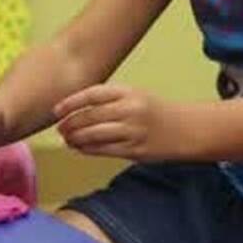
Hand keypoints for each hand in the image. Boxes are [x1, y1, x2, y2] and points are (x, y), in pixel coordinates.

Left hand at [53, 84, 184, 160]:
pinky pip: (105, 150)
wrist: (186, 129)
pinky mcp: (136, 150)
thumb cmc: (153, 111)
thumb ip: (107, 101)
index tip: (56, 110)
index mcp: (127, 92)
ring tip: (67, 140)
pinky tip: (80, 148)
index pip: (91, 95)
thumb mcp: (133, 96)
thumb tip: (73, 110)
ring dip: (76, 139)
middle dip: (70, 124)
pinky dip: (88, 150)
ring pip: (95, 135)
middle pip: (90, 117)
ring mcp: (133, 131)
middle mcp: (130, 109)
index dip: (70, 103)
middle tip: (59, 129)